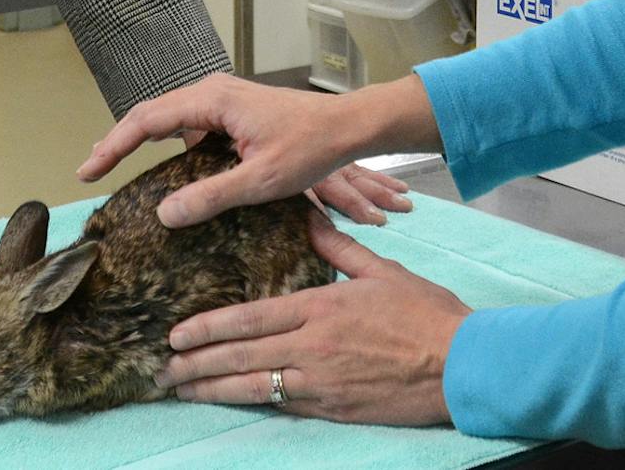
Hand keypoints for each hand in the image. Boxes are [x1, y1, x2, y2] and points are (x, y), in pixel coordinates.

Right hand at [80, 72, 435, 227]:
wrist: (348, 128)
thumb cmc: (311, 148)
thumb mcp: (261, 180)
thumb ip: (211, 196)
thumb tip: (162, 214)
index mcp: (213, 100)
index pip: (147, 120)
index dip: (113, 146)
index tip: (87, 171)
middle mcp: (212, 92)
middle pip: (151, 115)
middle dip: (119, 142)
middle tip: (90, 171)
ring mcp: (221, 99)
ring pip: (168, 119)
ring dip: (141, 142)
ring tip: (112, 167)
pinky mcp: (230, 112)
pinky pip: (187, 126)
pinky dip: (166, 144)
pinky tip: (158, 167)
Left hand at [156, 214, 469, 424]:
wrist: (461, 364)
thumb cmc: (425, 314)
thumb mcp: (380, 270)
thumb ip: (337, 247)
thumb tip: (308, 216)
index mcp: (319, 309)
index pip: (249, 320)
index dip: (208, 329)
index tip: (177, 334)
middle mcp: (312, 348)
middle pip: (241, 358)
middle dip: (196, 365)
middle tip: (163, 368)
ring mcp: (321, 383)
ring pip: (254, 388)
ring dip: (213, 390)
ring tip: (182, 391)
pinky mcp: (335, 408)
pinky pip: (284, 406)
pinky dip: (253, 404)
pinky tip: (231, 403)